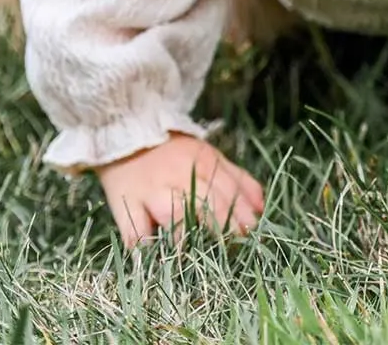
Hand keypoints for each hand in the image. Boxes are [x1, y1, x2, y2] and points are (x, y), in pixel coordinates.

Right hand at [95, 133, 263, 246]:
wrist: (127, 133)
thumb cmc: (174, 153)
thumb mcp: (209, 157)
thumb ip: (237, 181)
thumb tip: (261, 208)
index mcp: (202, 162)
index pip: (226, 190)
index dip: (240, 213)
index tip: (251, 233)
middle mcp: (178, 177)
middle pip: (204, 203)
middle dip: (220, 226)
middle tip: (230, 246)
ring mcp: (151, 191)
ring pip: (171, 213)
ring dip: (183, 235)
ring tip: (193, 254)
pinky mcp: (126, 204)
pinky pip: (134, 228)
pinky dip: (143, 243)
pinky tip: (152, 255)